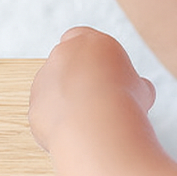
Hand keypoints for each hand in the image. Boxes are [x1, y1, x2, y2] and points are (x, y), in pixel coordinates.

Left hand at [29, 27, 155, 150]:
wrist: (97, 124)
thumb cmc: (125, 102)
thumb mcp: (141, 88)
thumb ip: (134, 84)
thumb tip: (141, 90)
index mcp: (87, 42)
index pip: (83, 38)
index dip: (95, 58)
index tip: (108, 76)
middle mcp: (59, 56)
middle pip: (68, 67)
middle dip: (81, 83)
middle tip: (103, 104)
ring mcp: (43, 82)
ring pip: (54, 93)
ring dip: (69, 105)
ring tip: (94, 124)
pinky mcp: (34, 108)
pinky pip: (48, 118)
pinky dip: (61, 127)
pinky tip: (80, 137)